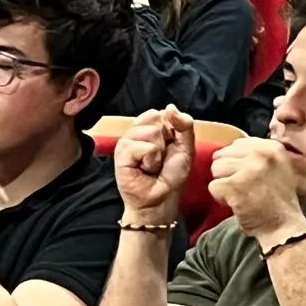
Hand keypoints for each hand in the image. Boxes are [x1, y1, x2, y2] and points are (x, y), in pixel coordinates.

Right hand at [114, 106, 194, 223]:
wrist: (160, 199)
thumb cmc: (171, 176)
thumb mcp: (185, 148)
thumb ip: (184, 126)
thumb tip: (170, 107)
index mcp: (149, 128)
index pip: (159, 113)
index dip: (170, 129)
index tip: (169, 147)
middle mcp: (135, 133)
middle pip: (154, 120)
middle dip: (164, 141)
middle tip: (160, 158)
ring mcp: (126, 142)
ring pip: (149, 132)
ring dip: (157, 152)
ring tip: (152, 165)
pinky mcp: (120, 154)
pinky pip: (142, 146)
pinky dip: (150, 159)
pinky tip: (145, 169)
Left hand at [209, 137, 305, 248]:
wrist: (284, 227)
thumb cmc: (277, 200)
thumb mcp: (275, 168)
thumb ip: (254, 154)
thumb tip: (227, 148)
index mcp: (272, 147)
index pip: (236, 144)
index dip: (236, 163)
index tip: (250, 177)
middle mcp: (262, 154)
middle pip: (222, 155)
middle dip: (227, 173)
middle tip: (244, 188)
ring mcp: (249, 169)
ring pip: (215, 169)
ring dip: (223, 185)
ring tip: (241, 195)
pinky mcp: (235, 186)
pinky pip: (213, 186)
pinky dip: (220, 198)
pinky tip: (237, 204)